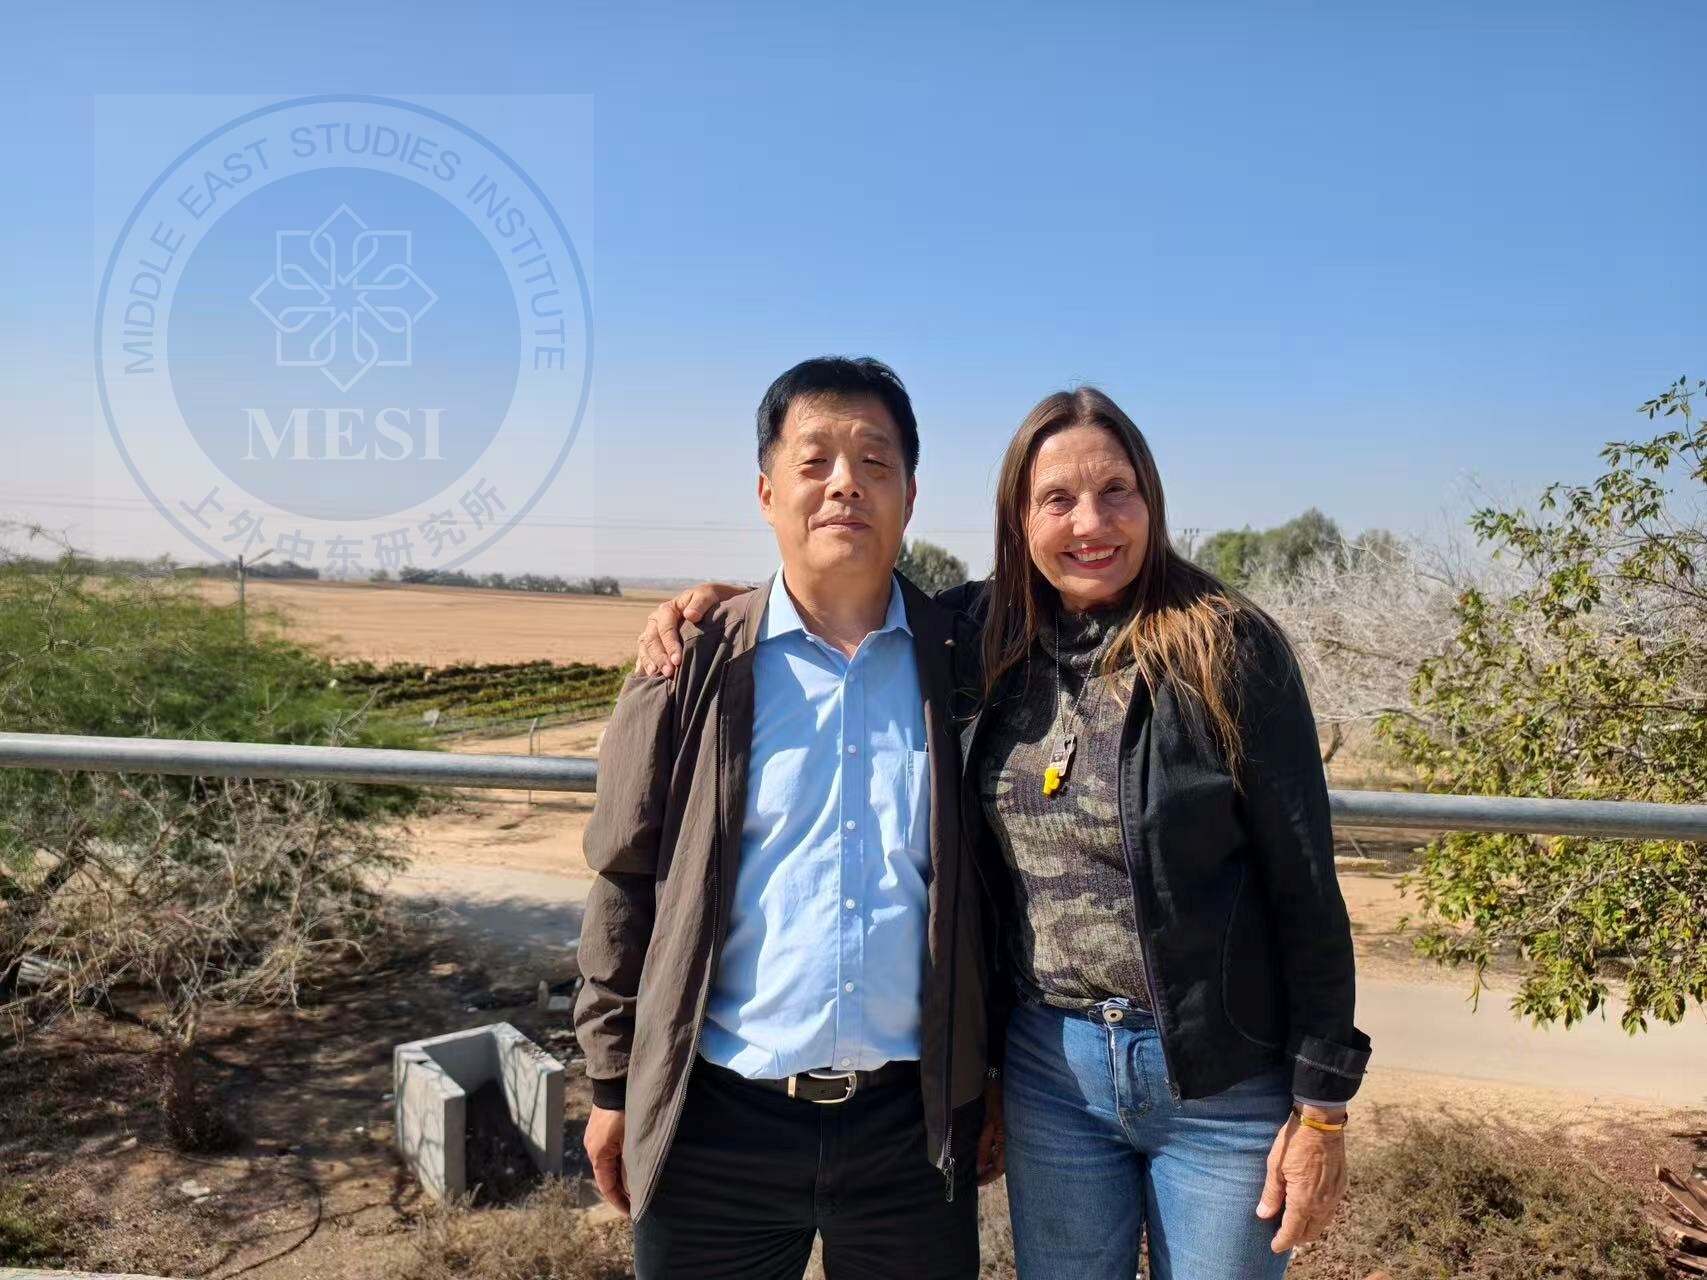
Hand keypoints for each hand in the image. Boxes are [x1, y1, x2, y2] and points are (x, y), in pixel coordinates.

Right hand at [583, 1105, 630, 1215]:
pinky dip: (620, 1161)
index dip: (619, 1201)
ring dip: (622, 1174)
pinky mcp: (600, 1128)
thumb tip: (633, 1189)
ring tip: (638, 1183)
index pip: (607, 1186)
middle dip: (622, 1190)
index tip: (631, 1212)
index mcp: (597, 1154)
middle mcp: (592, 1148)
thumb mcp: (630, 1142)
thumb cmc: (625, 1113)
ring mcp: (594, 1138)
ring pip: (609, 1163)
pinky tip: (632, 1161)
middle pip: (607, 1176)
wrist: (615, 1084)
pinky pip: (610, 1151)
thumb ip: (630, 1166)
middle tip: (639, 1200)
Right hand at [637, 583, 741, 676]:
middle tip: (670, 673)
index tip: (678, 660)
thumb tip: (691, 615)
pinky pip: (645, 655)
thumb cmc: (712, 600)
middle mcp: (656, 621)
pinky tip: (646, 678)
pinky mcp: (656, 645)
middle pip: (652, 640)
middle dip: (659, 657)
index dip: (670, 644)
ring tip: (656, 676)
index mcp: (668, 609)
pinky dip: (644, 666)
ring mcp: (654, 634)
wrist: (713, 604)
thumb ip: (701, 602)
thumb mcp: (709, 595)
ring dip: (650, 663)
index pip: (665, 628)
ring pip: (645, 649)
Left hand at [976, 1082, 1004, 1184]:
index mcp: (1011, 1141)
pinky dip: (995, 1152)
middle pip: (1004, 1164)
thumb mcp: (988, 1124)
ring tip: (980, 1167)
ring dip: (993, 1162)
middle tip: (977, 1177)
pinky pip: (1004, 1146)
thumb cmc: (997, 1099)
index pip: (1001, 1167)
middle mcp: (1015, 1142)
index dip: (988, 1176)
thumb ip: (984, 1146)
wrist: (1004, 1081)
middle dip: (991, 1172)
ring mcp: (1013, 1136)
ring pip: (1004, 1156)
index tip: (977, 1183)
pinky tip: (987, 1153)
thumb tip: (980, 1167)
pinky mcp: (1010, 1130)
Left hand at [1256, 1108, 1346, 1252]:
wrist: (1321, 1124)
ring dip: (1309, 1227)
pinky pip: (1330, 1210)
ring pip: (1322, 1223)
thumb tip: (1264, 1214)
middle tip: (1282, 1235)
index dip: (1283, 1242)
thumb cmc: (1294, 1143)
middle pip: (1311, 1232)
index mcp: (1304, 1201)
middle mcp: (1322, 1203)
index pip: (1293, 1231)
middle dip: (1296, 1238)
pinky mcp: (1341, 1186)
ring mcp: (1334, 1196)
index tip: (1274, 1247)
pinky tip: (1309, 1207)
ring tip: (1294, 1223)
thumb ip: (1271, 1194)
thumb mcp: (1275, 1167)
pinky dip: (1319, 1215)